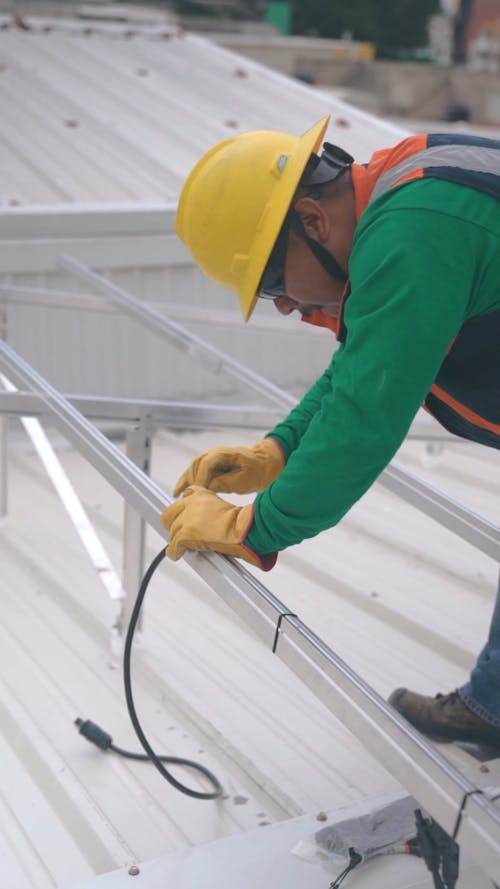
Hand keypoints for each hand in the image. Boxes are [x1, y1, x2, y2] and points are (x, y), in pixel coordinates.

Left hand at [161, 486, 276, 570]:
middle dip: (172, 525)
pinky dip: (174, 553)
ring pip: (172, 533)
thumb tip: (203, 521)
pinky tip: (178, 554)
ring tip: (183, 546)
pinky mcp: (186, 535)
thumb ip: (208, 509)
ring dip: (176, 540)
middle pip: (169, 514)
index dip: (181, 510)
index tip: (182, 516)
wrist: (245, 529)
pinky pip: (173, 547)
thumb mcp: (222, 506)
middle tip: (179, 534)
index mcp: (201, 495)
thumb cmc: (241, 522)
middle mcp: (191, 504)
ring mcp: (187, 520)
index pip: (183, 497)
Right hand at [173, 437, 283, 496]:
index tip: (199, 494)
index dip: (201, 479)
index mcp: (224, 454)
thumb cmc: (256, 472)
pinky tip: (176, 492)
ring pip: (192, 469)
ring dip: (186, 483)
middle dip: (192, 483)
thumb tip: (207, 488)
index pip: (206, 464)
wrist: (263, 465)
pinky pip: (193, 472)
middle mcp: (214, 453)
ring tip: (181, 498)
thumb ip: (225, 483)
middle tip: (191, 499)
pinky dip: (185, 482)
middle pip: (195, 466)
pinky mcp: (209, 466)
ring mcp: (210, 458)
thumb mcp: (244, 480)